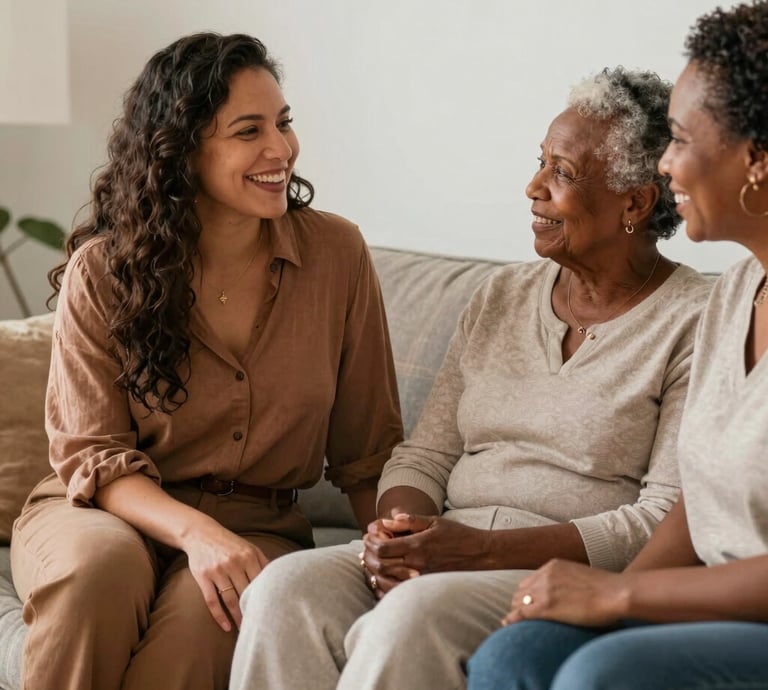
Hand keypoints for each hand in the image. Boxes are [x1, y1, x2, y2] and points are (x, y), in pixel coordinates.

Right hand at [181, 520, 269, 631]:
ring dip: (238, 617)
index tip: (271, 612)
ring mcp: (218, 570)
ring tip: (244, 629)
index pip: (260, 582)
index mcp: (248, 556)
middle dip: (253, 610)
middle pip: (246, 593)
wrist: (201, 533)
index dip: (266, 598)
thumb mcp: (248, 547)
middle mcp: (234, 563)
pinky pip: (212, 600)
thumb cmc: (229, 543)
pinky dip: (219, 615)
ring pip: (230, 599)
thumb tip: (279, 578)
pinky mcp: (203, 577)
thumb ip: (263, 561)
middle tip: (260, 626)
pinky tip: (226, 626)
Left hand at [364, 513, 490, 577]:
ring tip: (372, 562)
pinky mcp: (426, 588)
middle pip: (382, 565)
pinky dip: (386, 586)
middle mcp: (417, 564)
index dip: (371, 543)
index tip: (369, 538)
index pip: (384, 547)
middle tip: (366, 550)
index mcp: (418, 545)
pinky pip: (399, 592)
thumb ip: (410, 521)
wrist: (481, 555)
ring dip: (375, 571)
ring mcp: (422, 578)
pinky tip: (383, 578)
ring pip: (388, 580)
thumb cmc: (458, 535)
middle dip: (370, 556)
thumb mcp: (435, 521)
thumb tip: (388, 520)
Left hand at [504, 559, 627, 626]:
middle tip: (520, 614)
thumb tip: (569, 593)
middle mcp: (545, 575)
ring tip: (514, 622)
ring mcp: (544, 590)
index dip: (527, 593)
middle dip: (520, 602)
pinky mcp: (546, 607)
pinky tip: (507, 624)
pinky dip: (512, 619)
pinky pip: (521, 613)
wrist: (616, 593)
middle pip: (522, 590)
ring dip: (516, 611)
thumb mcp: (581, 576)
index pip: (531, 580)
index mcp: (553, 565)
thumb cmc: (607, 588)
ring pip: (519, 601)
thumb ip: (568, 580)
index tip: (527, 602)